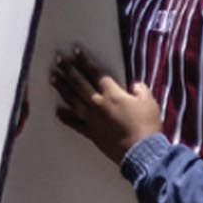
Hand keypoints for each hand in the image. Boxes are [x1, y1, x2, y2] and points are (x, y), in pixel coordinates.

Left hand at [51, 45, 163, 163]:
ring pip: (72, 99)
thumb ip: (140, 90)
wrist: (140, 151)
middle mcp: (98, 103)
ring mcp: (92, 119)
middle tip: (58, 59)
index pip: (95, 72)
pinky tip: (57, 111)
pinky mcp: (90, 133)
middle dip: (68, 69)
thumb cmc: (146, 125)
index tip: (75, 51)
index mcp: (112, 93)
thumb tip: (134, 86)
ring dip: (62, 88)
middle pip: (79, 83)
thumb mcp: (149, 102)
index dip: (85, 60)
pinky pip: (74, 123)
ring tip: (53, 78)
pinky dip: (65, 117)